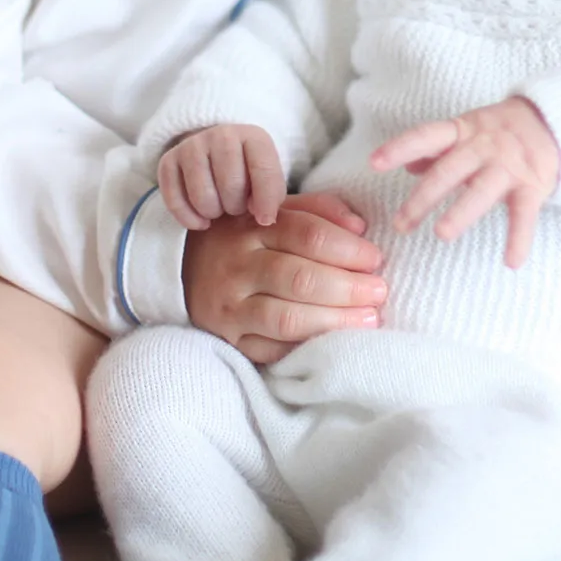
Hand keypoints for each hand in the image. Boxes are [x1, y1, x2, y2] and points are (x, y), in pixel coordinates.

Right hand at [158, 124, 286, 230]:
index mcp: (252, 136)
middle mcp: (220, 134)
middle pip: (231, 186)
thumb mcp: (267, 177)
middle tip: (236, 205)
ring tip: (219, 207)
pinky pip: (175, 202)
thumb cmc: (246, 171)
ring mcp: (192, 145)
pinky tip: (201, 219)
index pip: (263, 169)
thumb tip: (262, 217)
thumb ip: (271, 195)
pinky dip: (189, 219)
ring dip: (213, 212)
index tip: (265, 219)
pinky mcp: (168, 161)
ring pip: (202, 197)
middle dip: (236, 206)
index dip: (266, 200)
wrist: (214, 152)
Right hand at [183, 191, 386, 364]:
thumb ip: (317, 210)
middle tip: (380, 291)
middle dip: (348, 288)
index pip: (308, 235)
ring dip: (335, 321)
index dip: (349, 248)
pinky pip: (271, 350)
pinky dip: (307, 348)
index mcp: (252, 227)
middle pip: (301, 279)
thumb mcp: (273, 210)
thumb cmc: (244, 236)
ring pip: (288, 319)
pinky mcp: (228, 340)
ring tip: (369, 319)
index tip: (376, 259)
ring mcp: (230, 307)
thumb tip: (359, 226)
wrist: (179, 268)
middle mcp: (238, 266)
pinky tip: (335, 343)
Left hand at [371, 97, 560, 267]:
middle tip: (400, 225)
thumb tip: (406, 165)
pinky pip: (524, 215)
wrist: (553, 122)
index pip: (426, 136)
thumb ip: (437, 148)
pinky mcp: (532, 186)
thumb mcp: (466, 130)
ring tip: (442, 234)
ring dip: (461, 212)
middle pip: (449, 171)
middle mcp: (483, 146)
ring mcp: (508, 166)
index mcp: (462, 130)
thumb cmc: (498, 131)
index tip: (374, 163)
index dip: (400, 148)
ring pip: (481, 191)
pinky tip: (511, 262)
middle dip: (423, 198)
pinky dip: (519, 238)